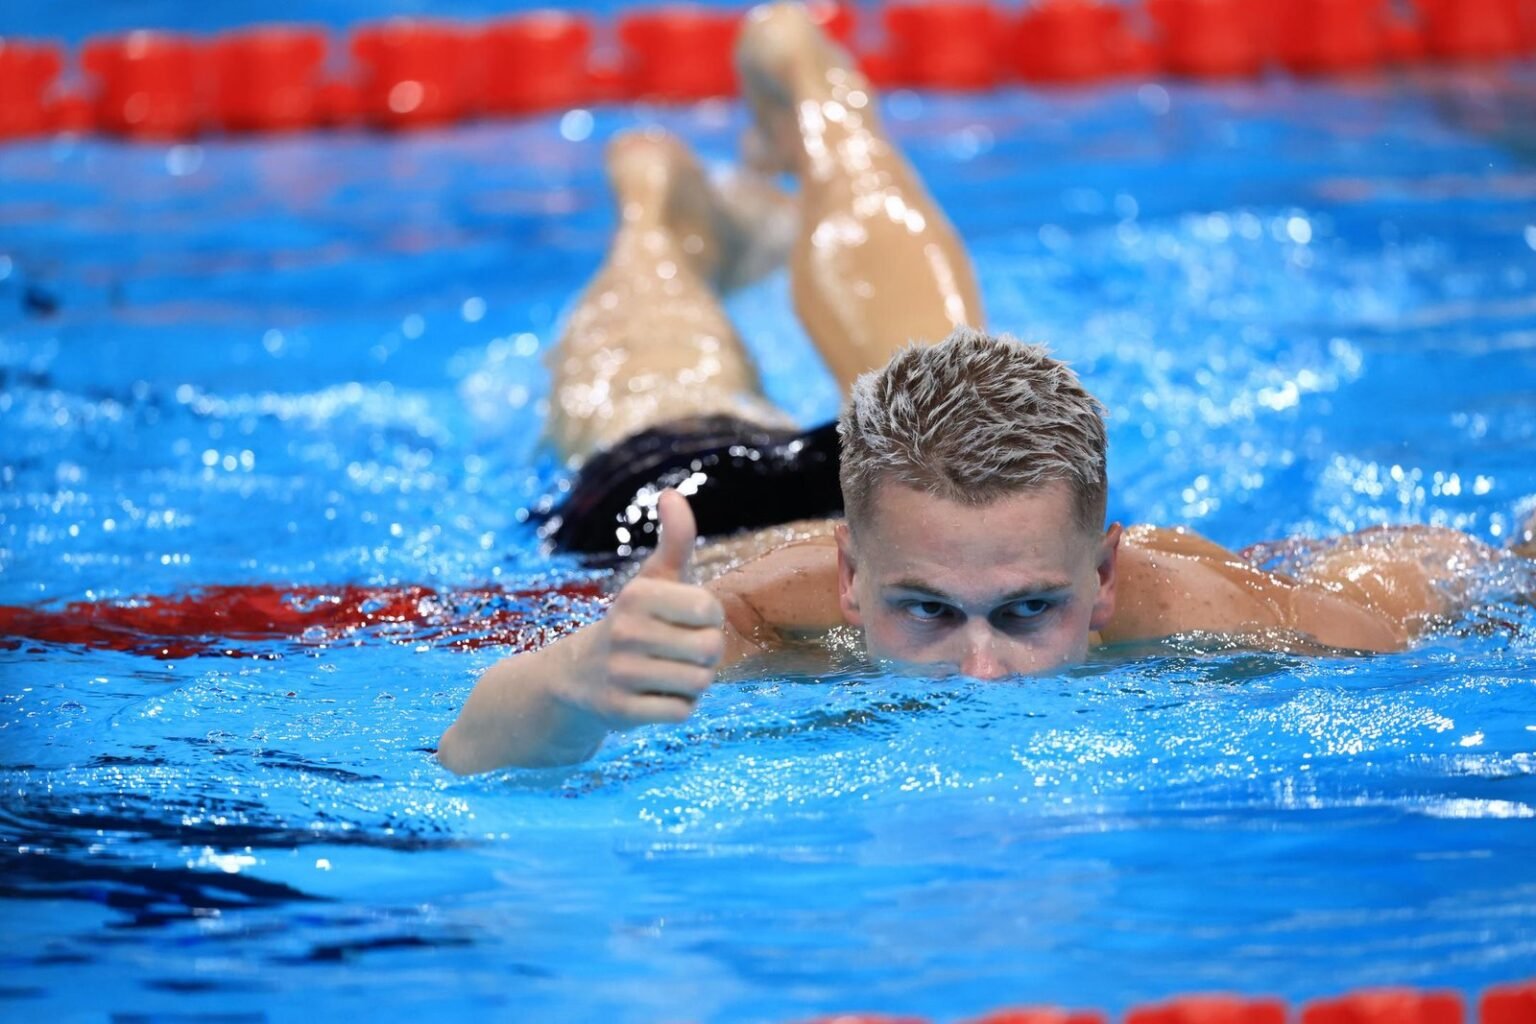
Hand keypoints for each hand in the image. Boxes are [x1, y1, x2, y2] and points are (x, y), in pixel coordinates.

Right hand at [562, 489, 725, 728]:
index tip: (686, 619)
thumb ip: (674, 540)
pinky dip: (677, 706)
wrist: (574, 678)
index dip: (708, 618)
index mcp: (636, 595)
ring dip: (693, 681)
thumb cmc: (632, 621)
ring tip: (666, 672)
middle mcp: (624, 632)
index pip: (711, 609)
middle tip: (677, 651)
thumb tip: (672, 494)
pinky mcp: (619, 712)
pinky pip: (682, 712)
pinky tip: (654, 696)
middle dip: (704, 653)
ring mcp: (620, 674)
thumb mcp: (651, 580)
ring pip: (700, 682)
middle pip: (711, 649)